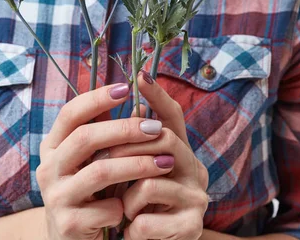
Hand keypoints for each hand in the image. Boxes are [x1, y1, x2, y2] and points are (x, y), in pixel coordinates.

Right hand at [36, 82, 174, 239]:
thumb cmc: (90, 192)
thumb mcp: (92, 159)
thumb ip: (105, 130)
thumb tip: (138, 99)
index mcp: (53, 146)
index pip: (70, 113)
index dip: (97, 98)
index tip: (126, 88)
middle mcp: (48, 168)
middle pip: (86, 138)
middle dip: (125, 129)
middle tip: (156, 127)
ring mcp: (55, 197)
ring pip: (100, 171)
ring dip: (137, 164)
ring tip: (165, 162)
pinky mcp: (68, 224)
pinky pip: (105, 208)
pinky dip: (124, 204)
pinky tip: (135, 206)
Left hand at [107, 71, 209, 239]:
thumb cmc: (139, 207)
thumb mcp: (133, 172)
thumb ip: (129, 144)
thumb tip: (113, 104)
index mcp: (179, 152)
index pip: (174, 116)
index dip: (158, 95)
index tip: (141, 75)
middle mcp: (195, 170)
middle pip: (164, 140)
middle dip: (128, 147)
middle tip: (102, 157)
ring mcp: (197, 198)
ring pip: (150, 183)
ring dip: (127, 198)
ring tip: (122, 208)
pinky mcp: (191, 227)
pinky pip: (147, 221)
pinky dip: (131, 228)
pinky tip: (129, 231)